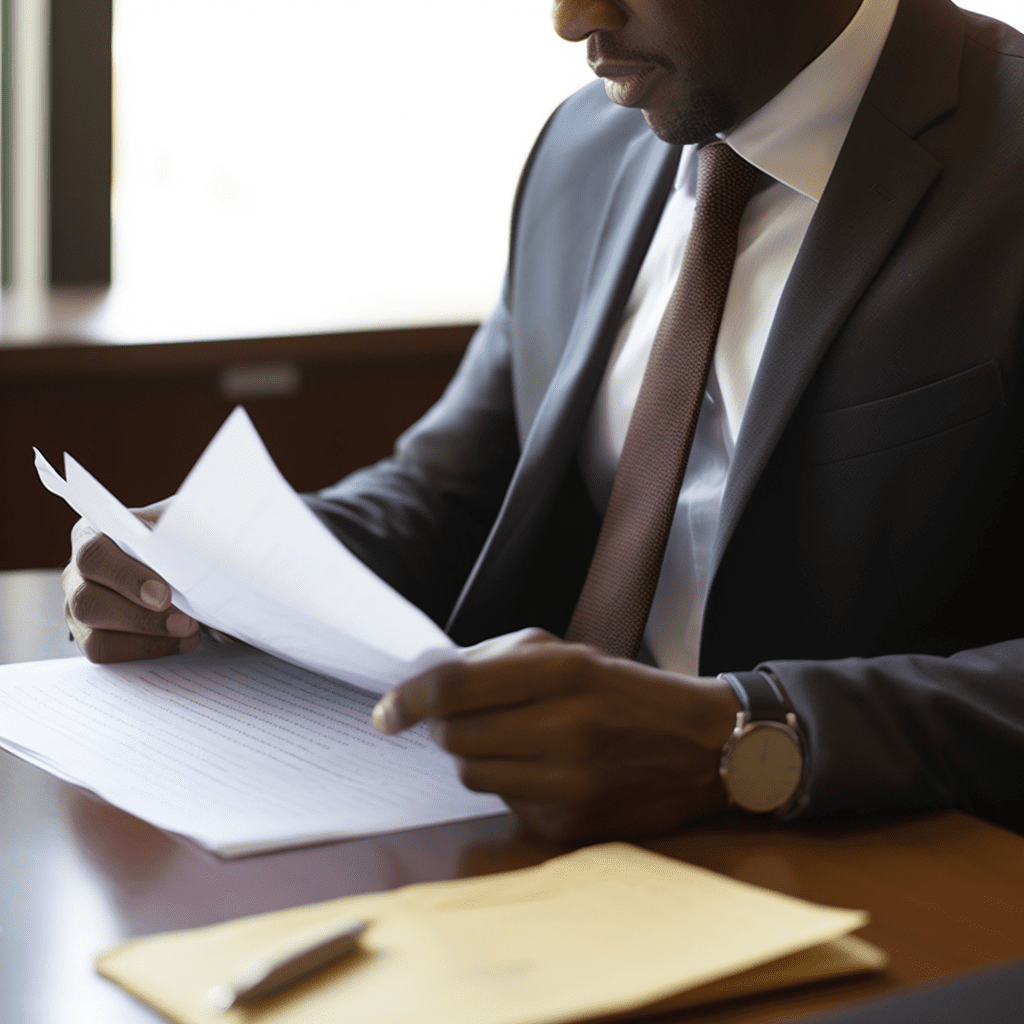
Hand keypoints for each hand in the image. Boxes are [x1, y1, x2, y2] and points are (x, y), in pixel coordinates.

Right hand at [63, 499, 200, 662]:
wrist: (186, 558)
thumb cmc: (178, 537)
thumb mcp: (180, 523)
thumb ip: (182, 532)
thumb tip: (198, 556)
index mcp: (93, 536)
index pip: (93, 555)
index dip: (126, 577)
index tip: (164, 595)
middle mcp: (78, 573)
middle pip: (88, 601)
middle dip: (141, 617)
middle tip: (185, 622)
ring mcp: (79, 609)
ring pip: (95, 636)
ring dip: (147, 639)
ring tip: (189, 631)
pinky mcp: (92, 637)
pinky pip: (108, 653)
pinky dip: (147, 650)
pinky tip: (180, 641)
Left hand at [373, 629, 740, 841]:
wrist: (701, 749)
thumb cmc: (629, 693)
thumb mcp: (572, 654)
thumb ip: (499, 660)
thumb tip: (430, 682)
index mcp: (564, 673)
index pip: (455, 688)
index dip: (409, 698)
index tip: (388, 710)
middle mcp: (565, 729)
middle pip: (454, 736)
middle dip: (445, 725)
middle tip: (464, 716)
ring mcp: (567, 785)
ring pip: (471, 774)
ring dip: (475, 754)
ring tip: (512, 739)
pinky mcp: (568, 826)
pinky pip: (504, 804)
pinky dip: (510, 785)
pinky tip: (545, 770)